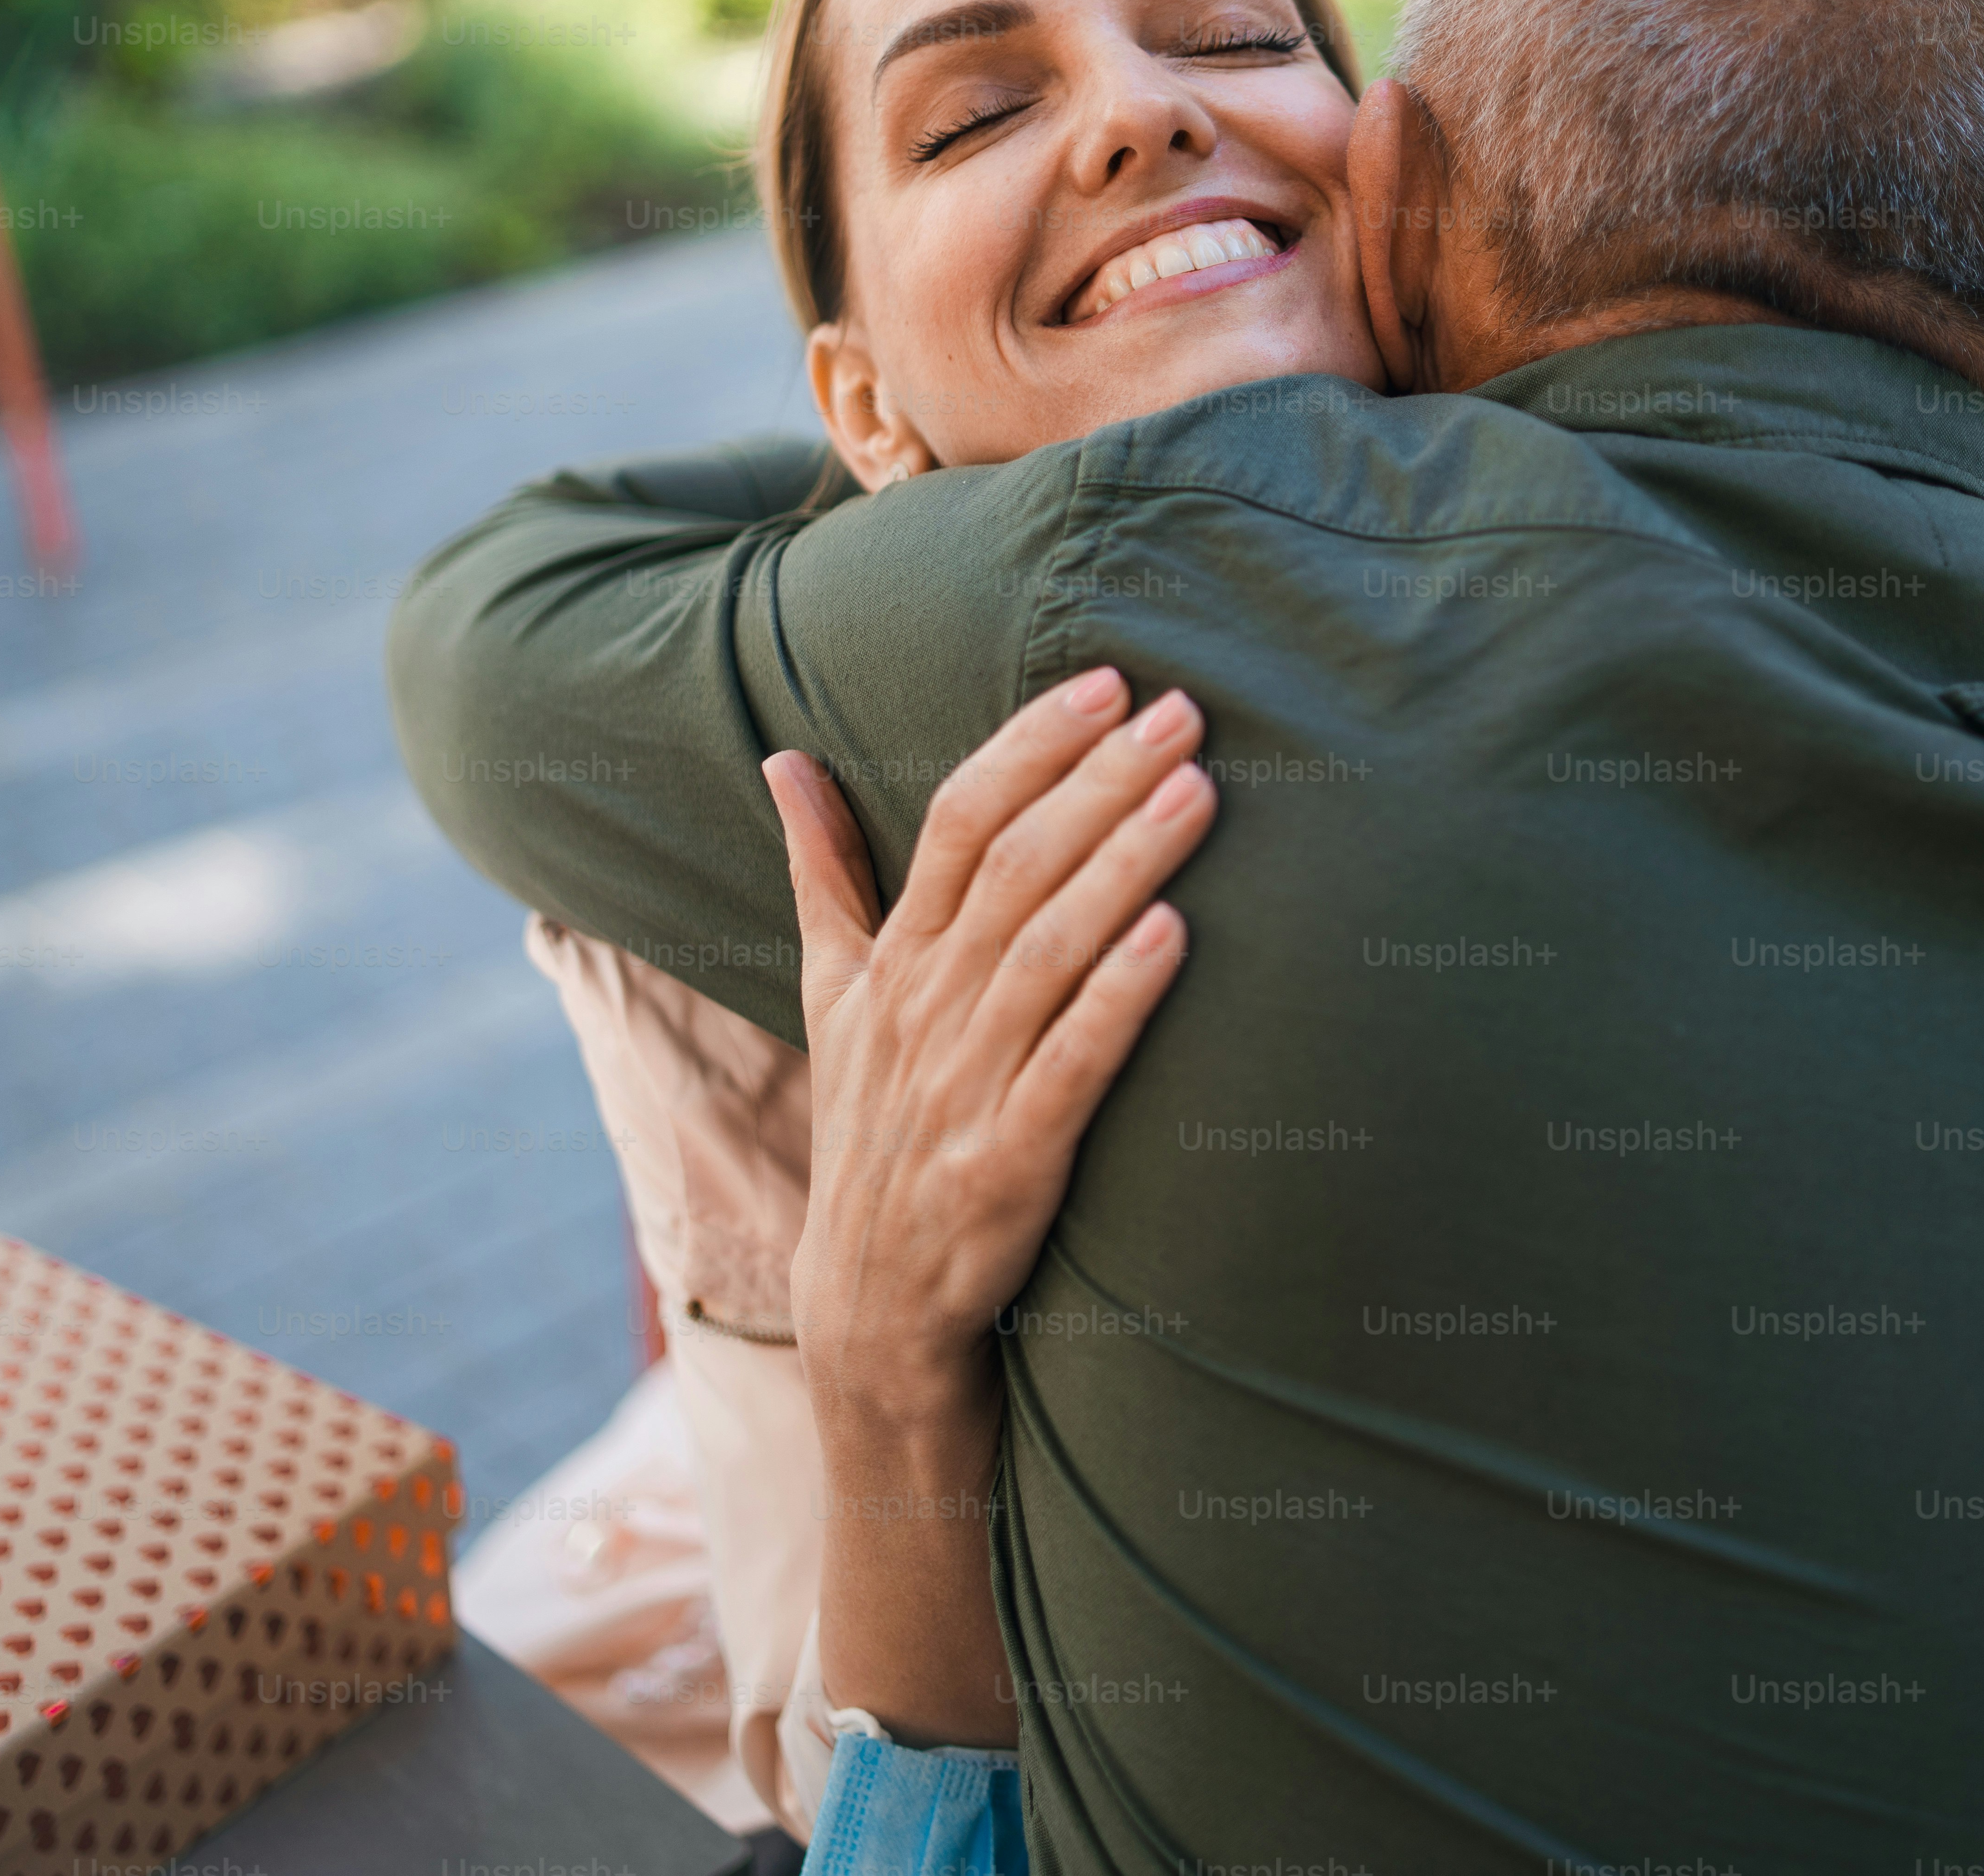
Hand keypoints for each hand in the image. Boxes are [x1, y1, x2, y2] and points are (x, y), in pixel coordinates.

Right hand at [776, 668, 1214, 1426]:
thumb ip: (822, 873)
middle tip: (1184, 710)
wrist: (867, 1301)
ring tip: (1198, 792)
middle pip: (1016, 867)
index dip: (1031, 746)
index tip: (1105, 683)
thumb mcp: (830, 993)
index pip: (960, 821)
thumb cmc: (870, 1127)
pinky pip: (1070, 1066)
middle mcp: (926, 1007)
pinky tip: (1174, 937)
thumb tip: (784, 759)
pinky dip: (1120, 999)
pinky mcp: (1009, 1160)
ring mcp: (966, 1084)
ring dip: (1125, 864)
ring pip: (1049, 950)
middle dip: (1101, 781)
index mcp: (894, 958)